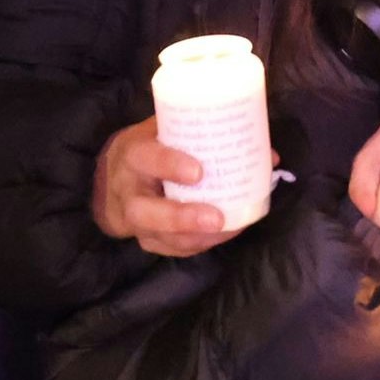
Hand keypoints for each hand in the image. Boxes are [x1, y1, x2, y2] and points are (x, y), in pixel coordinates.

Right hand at [89, 121, 237, 256]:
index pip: (145, 159)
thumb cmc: (149, 148)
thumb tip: (266, 153)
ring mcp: (133, 220)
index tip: (198, 172)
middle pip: (145, 211)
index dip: (169, 165)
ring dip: (197, 237)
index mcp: (132, 155)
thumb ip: (204, 135)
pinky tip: (226, 233)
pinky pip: (171, 249)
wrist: (112, 178)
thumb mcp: (162, 130)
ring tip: (229, 228)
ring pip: (159, 237)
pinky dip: (200, 244)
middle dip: (181, 218)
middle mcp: (127, 191)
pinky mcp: (145, 239)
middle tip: (216, 217)